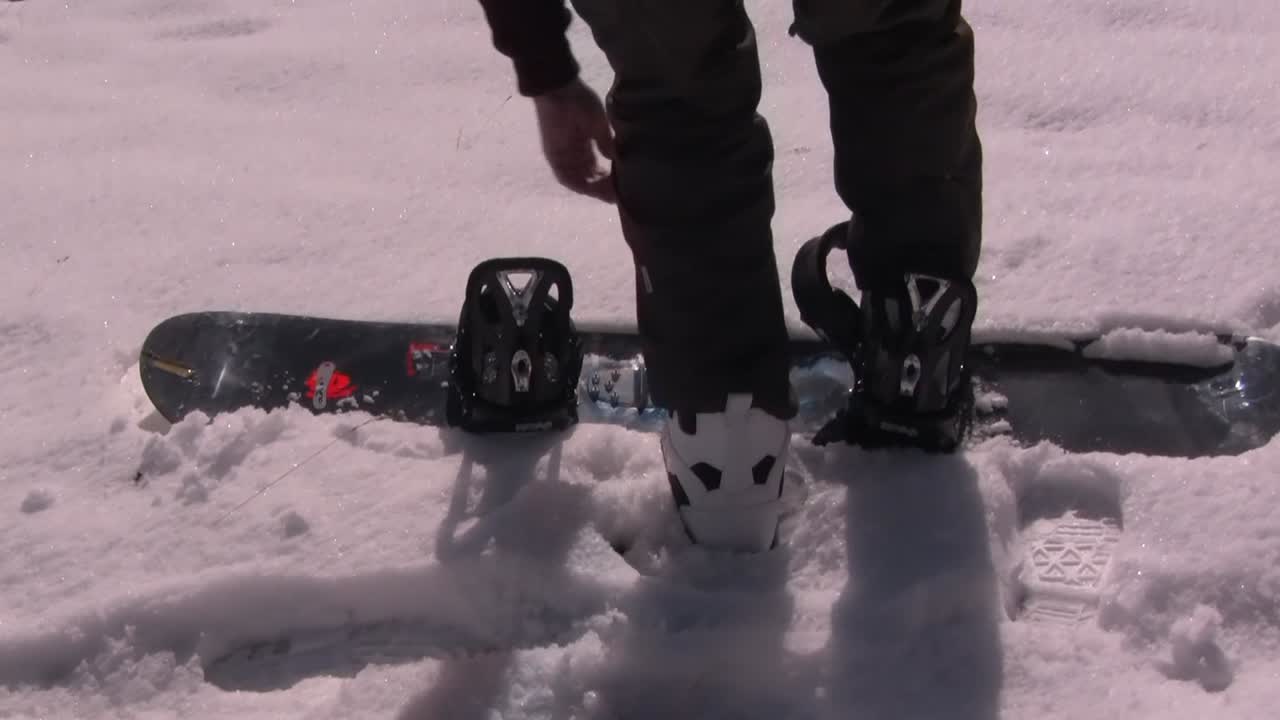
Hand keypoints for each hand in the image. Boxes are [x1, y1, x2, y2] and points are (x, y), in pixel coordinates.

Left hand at [533, 79, 616, 203]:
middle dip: (603, 188)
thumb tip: (615, 159)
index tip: (621, 185)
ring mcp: (563, 157)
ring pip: (579, 181)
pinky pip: (566, 178)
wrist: (558, 90)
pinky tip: (594, 188)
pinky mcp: (554, 157)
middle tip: (618, 194)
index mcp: (584, 145)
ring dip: (594, 189)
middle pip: (589, 178)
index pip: (597, 169)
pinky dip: (580, 185)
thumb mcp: (598, 123)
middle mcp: (573, 155)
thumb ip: (605, 142)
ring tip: (609, 193)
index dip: (608, 179)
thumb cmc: (579, 101)